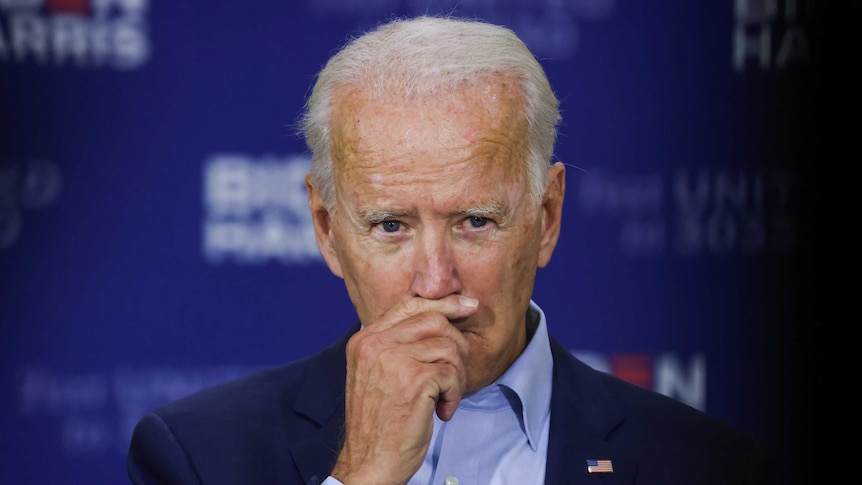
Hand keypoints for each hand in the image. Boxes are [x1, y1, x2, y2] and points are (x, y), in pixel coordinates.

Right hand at [331, 295, 477, 484]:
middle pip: (434, 320)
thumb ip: (398, 344)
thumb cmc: (380, 422)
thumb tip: (442, 316)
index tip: (467, 307)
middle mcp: (375, 344)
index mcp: (365, 339)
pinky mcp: (413, 379)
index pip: (409, 305)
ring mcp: (393, 359)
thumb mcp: (379, 374)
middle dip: (457, 344)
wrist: (369, 461)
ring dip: (456, 374)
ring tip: (445, 397)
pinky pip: (452, 372)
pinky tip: (442, 411)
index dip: (444, 303)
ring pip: (448, 346)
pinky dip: (454, 393)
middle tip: (455, 373)